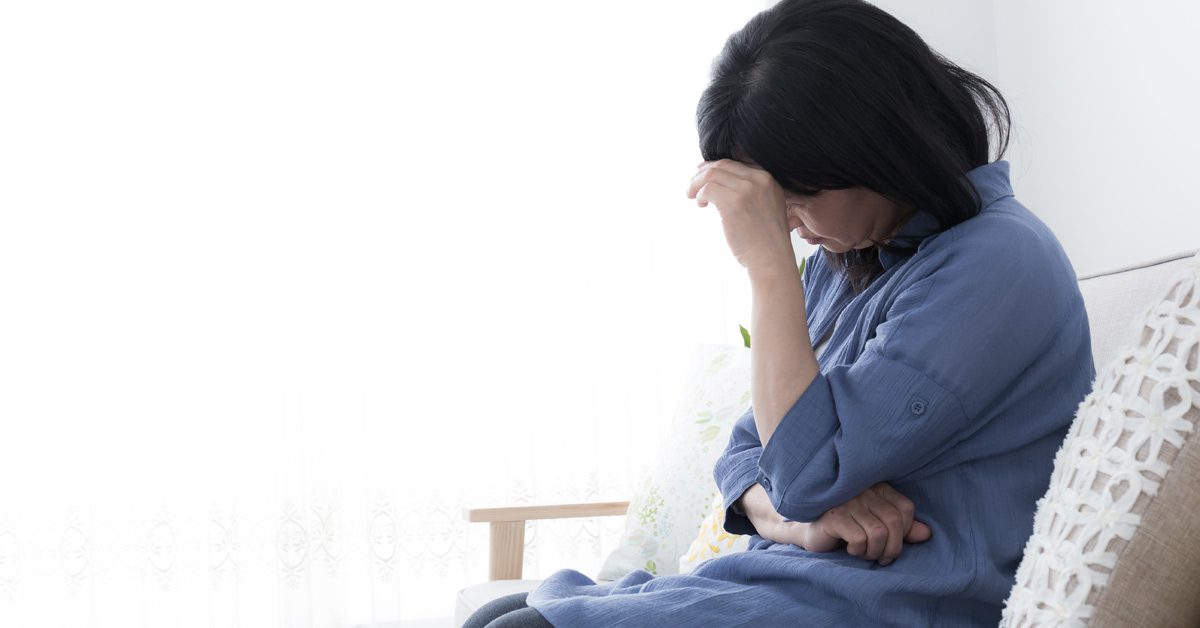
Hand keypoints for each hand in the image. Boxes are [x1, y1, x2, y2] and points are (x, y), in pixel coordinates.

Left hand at [686, 159, 793, 272]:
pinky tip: (701, 205)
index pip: (736, 164)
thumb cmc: (766, 240)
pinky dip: (699, 195)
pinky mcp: (733, 202)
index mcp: (768, 179)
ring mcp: (746, 190)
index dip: (716, 167)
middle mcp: (759, 179)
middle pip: (722, 165)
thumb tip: (723, 184)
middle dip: (703, 173)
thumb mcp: (767, 207)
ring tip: (691, 195)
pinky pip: (708, 189)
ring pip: (711, 174)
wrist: (771, 259)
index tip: (704, 174)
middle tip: (693, 185)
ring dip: (696, 183)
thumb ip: (752, 192)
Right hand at [800, 483, 931, 564]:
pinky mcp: (834, 516)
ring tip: (863, 552)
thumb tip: (926, 534)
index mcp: (877, 488)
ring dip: (874, 551)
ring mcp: (848, 501)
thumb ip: (901, 529)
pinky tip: (849, 548)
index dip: (905, 532)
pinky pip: (860, 538)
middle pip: (894, 522)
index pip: (905, 509)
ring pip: (879, 533)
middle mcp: (864, 490)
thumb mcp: (877, 527)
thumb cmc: (847, 528)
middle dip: (892, 548)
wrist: (809, 530)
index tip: (892, 545)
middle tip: (881, 558)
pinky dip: (858, 550)